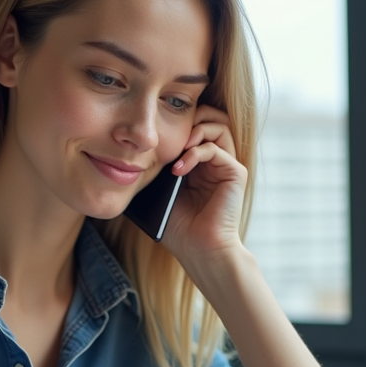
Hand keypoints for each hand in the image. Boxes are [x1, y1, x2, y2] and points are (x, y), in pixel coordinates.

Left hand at [159, 105, 247, 263]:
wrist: (200, 250)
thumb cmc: (179, 228)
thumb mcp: (160, 193)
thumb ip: (155, 169)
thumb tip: (131, 149)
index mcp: (198, 162)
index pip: (193, 124)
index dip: (176, 120)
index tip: (153, 132)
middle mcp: (215, 160)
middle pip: (210, 116)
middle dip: (190, 116)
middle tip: (169, 132)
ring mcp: (227, 165)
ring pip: (218, 124)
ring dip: (193, 130)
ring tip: (175, 149)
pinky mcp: (235, 173)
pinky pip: (214, 149)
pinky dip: (194, 153)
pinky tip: (178, 170)